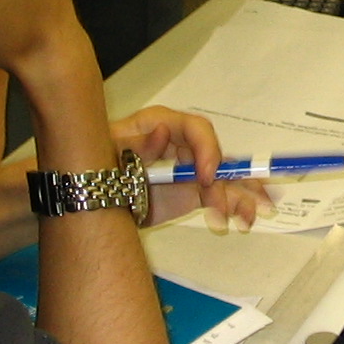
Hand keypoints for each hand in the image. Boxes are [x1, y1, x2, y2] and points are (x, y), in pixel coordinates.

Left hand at [109, 106, 264, 229]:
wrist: (92, 194)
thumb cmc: (99, 162)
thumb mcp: (111, 152)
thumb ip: (138, 144)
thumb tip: (165, 131)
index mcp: (163, 124)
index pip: (196, 129)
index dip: (207, 150)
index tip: (208, 177)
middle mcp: (182, 144)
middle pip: (216, 154)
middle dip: (229, 179)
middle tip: (227, 205)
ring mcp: (190, 168)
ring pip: (225, 175)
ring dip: (242, 193)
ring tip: (251, 214)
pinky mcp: (193, 191)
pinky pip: (220, 194)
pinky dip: (236, 205)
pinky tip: (245, 218)